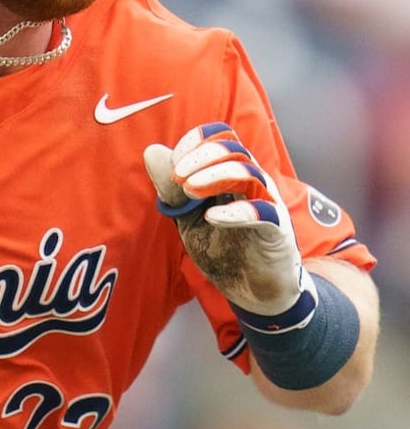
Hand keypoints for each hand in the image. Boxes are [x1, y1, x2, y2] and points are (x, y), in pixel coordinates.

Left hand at [143, 122, 313, 316]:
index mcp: (232, 174)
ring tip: (189, 189)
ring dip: (215, 176)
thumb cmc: (223, 248)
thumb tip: (151, 151)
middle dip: (201, 156)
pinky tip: (212, 217)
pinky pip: (263, 213)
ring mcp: (268, 204)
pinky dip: (236, 212)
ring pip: (249, 174)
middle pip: (234, 149)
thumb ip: (171, 189)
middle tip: (177, 176)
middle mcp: (253, 183)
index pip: (220, 138)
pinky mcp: (277, 231)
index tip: (172, 163)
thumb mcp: (187, 218)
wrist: (251, 291)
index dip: (194, 142)